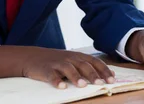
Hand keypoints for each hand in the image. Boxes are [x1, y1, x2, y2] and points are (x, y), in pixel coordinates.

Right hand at [0, 46, 115, 88]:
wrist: (32, 57)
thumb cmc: (56, 61)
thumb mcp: (71, 60)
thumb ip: (86, 66)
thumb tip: (107, 75)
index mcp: (77, 56)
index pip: (93, 61)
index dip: (103, 70)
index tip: (111, 79)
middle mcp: (69, 58)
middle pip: (83, 65)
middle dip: (92, 75)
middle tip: (101, 84)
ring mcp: (57, 63)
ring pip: (68, 69)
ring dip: (76, 77)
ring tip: (82, 85)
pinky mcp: (45, 70)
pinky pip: (51, 76)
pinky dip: (56, 81)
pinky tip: (61, 87)